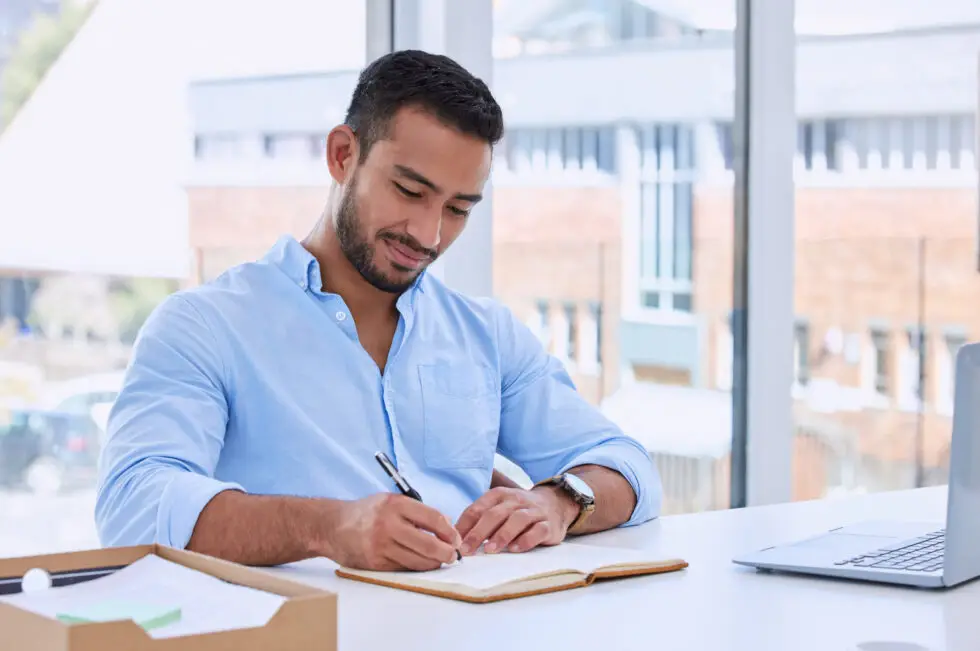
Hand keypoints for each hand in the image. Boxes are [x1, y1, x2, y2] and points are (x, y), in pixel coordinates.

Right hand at [328, 494, 460, 570]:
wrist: (332, 526)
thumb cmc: (367, 512)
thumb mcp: (390, 501)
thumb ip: (416, 512)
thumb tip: (446, 527)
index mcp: (395, 504)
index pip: (432, 518)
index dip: (449, 531)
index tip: (456, 538)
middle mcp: (388, 524)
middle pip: (428, 543)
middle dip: (446, 552)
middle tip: (453, 555)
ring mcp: (381, 546)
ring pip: (417, 560)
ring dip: (434, 563)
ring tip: (440, 560)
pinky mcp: (375, 563)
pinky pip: (403, 568)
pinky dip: (416, 567)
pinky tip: (421, 563)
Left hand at [455, 486, 578, 555]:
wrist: (555, 504)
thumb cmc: (518, 511)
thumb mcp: (499, 509)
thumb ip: (480, 520)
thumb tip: (454, 537)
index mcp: (499, 495)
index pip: (478, 508)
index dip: (464, 525)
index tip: (453, 541)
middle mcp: (516, 500)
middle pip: (495, 514)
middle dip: (478, 533)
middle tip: (466, 550)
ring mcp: (534, 512)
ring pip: (517, 520)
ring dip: (502, 535)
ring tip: (490, 550)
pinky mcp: (548, 525)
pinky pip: (538, 530)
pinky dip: (526, 539)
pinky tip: (515, 549)